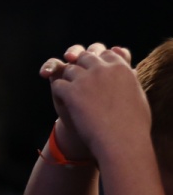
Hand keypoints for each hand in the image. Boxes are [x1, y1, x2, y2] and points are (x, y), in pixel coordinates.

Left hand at [49, 42, 146, 162]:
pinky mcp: (71, 91)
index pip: (105, 53)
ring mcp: (85, 79)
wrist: (122, 142)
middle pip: (84, 57)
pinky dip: (60, 93)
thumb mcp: (136, 93)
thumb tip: (120, 52)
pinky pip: (57, 84)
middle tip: (82, 83)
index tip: (97, 73)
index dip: (98, 62)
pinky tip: (67, 103)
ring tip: (76, 97)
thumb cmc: (133, 123)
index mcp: (121, 67)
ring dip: (69, 81)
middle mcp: (102, 68)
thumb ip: (127, 72)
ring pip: (68, 69)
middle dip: (81, 66)